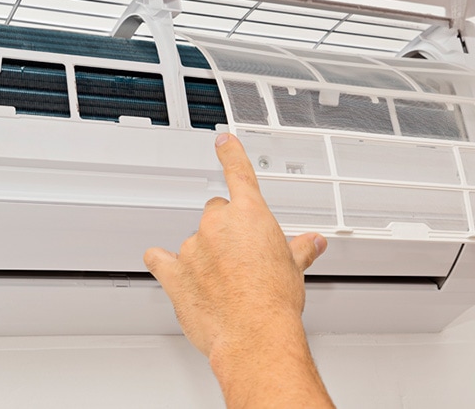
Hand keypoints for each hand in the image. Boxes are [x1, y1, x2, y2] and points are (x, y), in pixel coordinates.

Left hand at [144, 133, 332, 406]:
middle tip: (244, 257)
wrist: (254, 333)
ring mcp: (194, 247)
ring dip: (206, 253)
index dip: (231, 153)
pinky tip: (171, 268)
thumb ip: (301, 249)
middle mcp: (218, 224)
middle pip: (217, 212)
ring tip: (224, 282)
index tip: (223, 141)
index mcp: (250, 214)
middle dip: (228, 229)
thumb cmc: (275, 301)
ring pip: (196, 240)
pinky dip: (165, 263)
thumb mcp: (295, 268)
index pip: (239, 173)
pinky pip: (160, 259)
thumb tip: (313, 243)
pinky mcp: (174, 273)